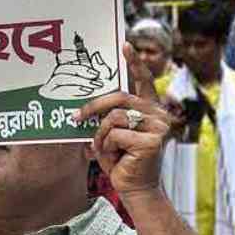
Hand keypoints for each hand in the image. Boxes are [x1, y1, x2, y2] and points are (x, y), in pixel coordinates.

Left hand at [75, 42, 171, 197]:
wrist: (134, 188)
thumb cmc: (121, 159)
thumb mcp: (111, 132)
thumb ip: (107, 115)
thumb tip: (84, 102)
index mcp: (150, 110)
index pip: (143, 81)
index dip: (135, 63)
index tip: (125, 45)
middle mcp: (159, 115)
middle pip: (119, 98)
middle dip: (93, 107)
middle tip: (75, 117)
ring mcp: (159, 128)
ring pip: (114, 118)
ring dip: (101, 135)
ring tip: (105, 149)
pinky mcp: (152, 142)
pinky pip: (115, 135)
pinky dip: (107, 146)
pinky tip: (117, 157)